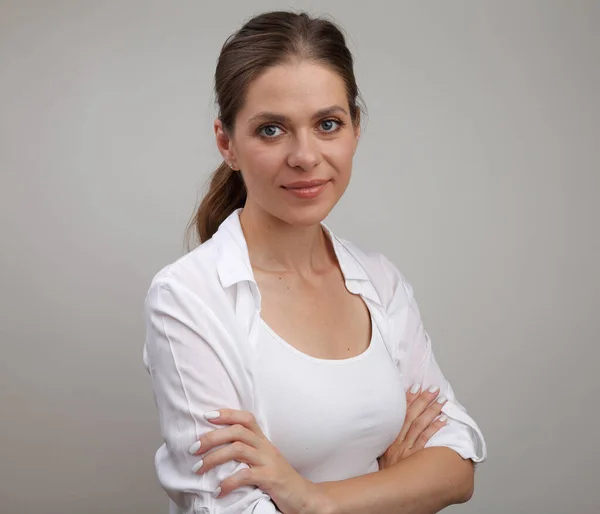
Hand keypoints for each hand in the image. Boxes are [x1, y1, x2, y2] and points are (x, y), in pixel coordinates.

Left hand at [189, 408, 334, 513]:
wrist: (305, 497)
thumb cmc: (279, 480)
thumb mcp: (264, 461)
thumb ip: (247, 453)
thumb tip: (217, 450)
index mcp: (263, 441)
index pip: (246, 418)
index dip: (227, 414)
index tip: (207, 416)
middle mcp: (266, 447)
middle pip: (237, 431)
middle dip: (212, 437)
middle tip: (192, 448)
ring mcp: (269, 461)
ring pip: (238, 449)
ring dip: (214, 457)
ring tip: (199, 468)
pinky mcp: (271, 478)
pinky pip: (246, 475)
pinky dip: (229, 482)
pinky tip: (218, 490)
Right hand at [378, 384, 447, 469]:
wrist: (383, 491)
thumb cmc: (385, 474)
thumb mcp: (382, 453)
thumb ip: (389, 441)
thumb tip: (395, 427)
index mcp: (389, 437)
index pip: (400, 413)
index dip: (408, 398)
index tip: (416, 386)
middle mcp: (397, 441)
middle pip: (411, 415)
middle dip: (423, 400)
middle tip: (434, 389)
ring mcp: (406, 449)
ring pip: (420, 425)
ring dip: (431, 411)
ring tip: (442, 401)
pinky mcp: (414, 459)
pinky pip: (425, 440)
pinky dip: (434, 429)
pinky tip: (443, 421)